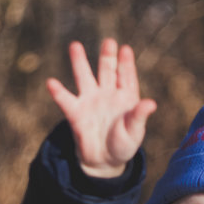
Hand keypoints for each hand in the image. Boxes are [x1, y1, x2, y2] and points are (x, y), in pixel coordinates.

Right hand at [46, 38, 156, 177]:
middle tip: (109, 42)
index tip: (125, 49)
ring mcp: (91, 101)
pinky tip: (51, 83)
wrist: (104, 161)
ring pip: (85, 77)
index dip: (126, 64)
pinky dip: (58, 93)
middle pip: (107, 71)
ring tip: (75, 46)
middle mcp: (108, 94)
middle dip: (107, 57)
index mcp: (126, 98)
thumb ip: (139, 116)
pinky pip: (66, 101)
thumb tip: (151, 103)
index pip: (126, 77)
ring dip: (80, 62)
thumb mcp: (134, 132)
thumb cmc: (124, 145)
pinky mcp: (76, 113)